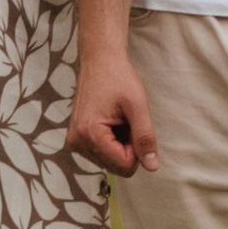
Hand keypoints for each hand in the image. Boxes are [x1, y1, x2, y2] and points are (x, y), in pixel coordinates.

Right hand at [66, 47, 159, 177]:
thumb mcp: (138, 106)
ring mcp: (75, 142)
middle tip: (126, 121)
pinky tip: (110, 122)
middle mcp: (77, 142)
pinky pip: (102, 154)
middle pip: (116, 167)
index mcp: (90, 134)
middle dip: (128, 148)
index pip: (124, 165)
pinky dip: (112, 142)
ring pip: (110, 162)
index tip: (134, 124)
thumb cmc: (118, 78)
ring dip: (120, 145)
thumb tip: (152, 167)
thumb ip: (145, 138)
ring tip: (117, 119)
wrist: (99, 61)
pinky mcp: (76, 139)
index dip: (137, 149)